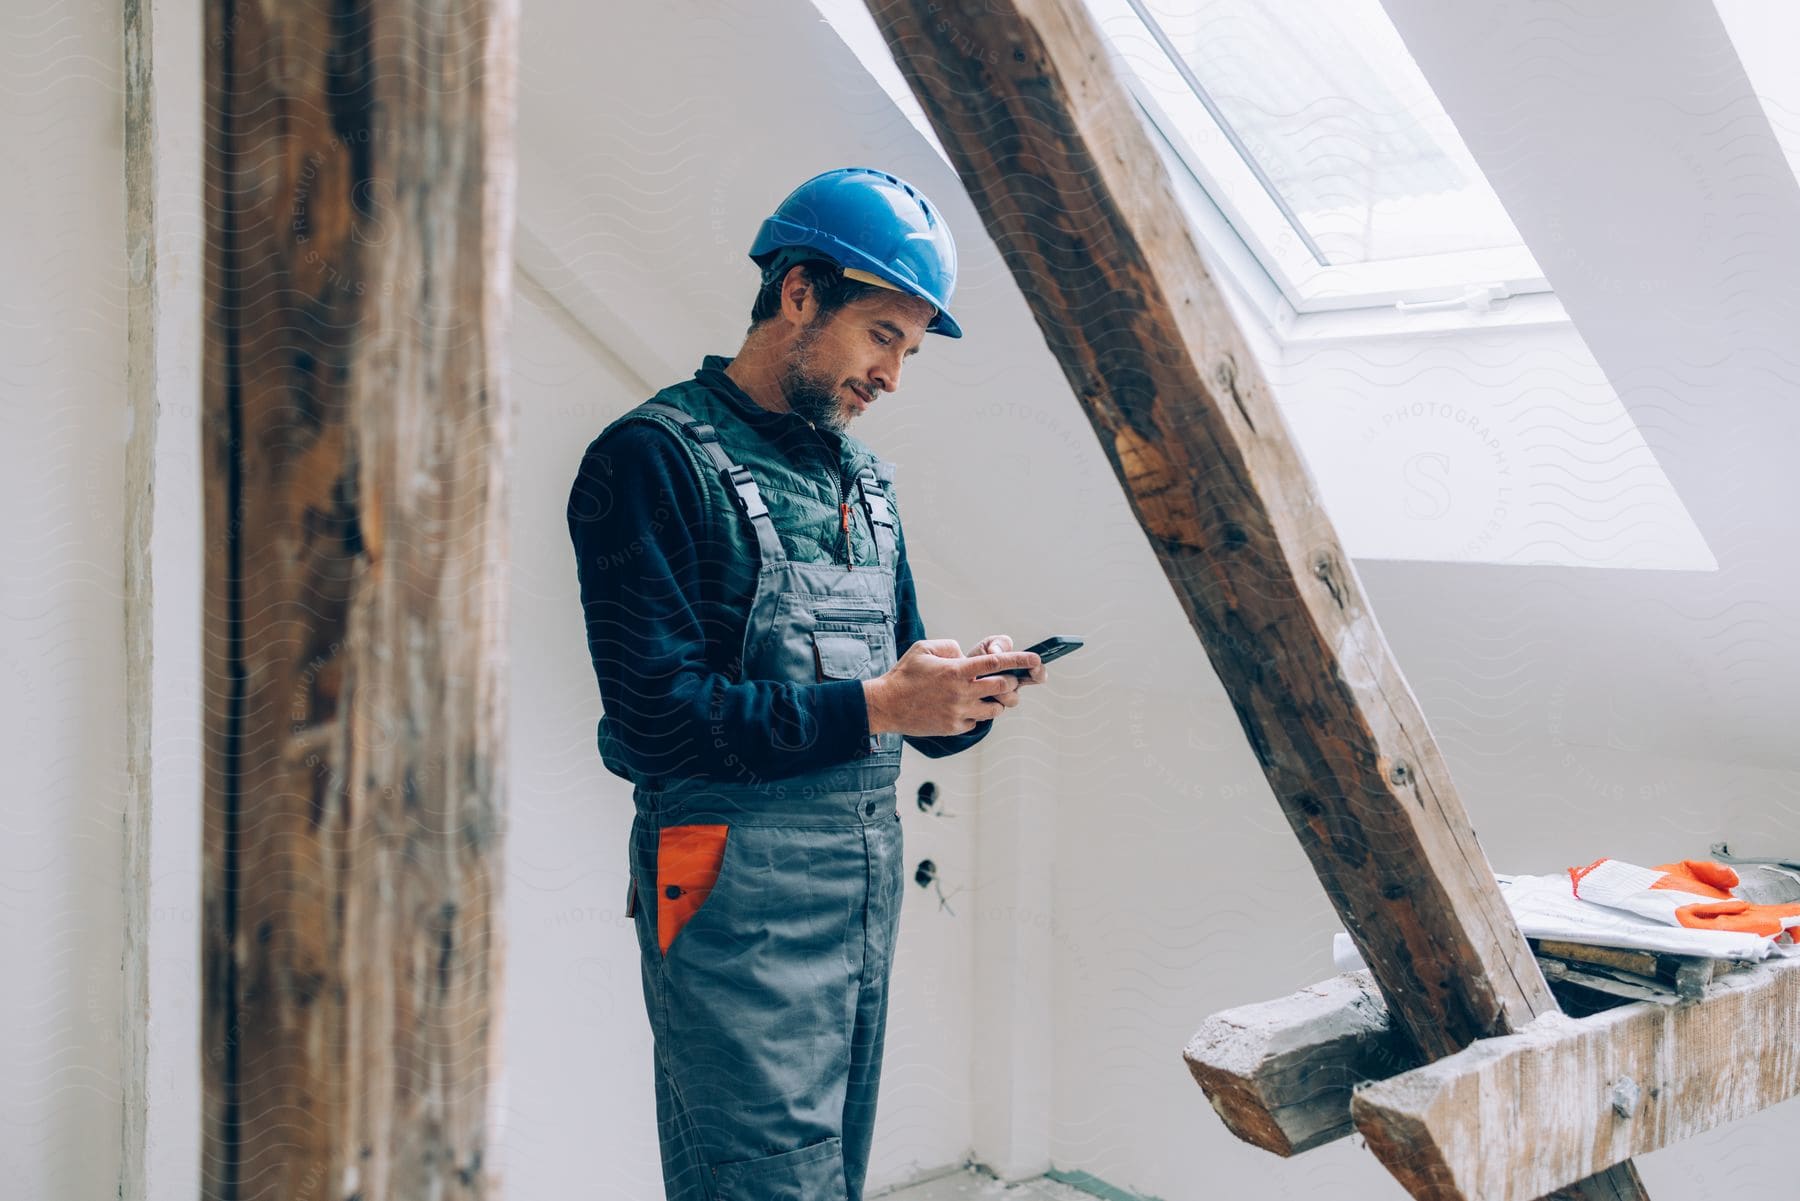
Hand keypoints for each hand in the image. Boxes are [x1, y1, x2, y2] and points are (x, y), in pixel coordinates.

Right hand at [864, 638, 1041, 735]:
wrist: (886, 705)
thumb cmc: (904, 675)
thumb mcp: (925, 649)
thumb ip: (951, 647)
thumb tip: (966, 654)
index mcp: (957, 670)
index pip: (998, 662)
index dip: (1021, 659)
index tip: (1036, 658)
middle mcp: (962, 692)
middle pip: (1004, 686)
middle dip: (1010, 681)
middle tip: (1005, 678)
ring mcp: (960, 712)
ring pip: (996, 708)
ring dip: (996, 699)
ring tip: (984, 693)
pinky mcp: (955, 727)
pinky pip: (978, 721)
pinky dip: (978, 714)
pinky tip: (964, 707)